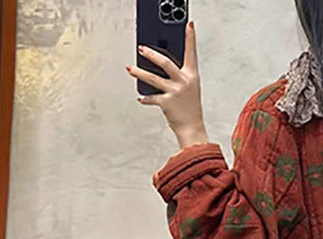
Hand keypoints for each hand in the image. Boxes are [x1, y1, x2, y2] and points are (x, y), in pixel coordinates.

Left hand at [127, 22, 208, 147]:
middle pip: (165, 63)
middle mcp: (184, 82)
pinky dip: (145, 98)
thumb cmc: (190, 108)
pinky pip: (151, 98)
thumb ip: (178, 75)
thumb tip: (160, 65)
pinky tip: (141, 97)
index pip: (191, 53)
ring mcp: (174, 92)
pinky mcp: (166, 103)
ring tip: (130, 69)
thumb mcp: (189, 88)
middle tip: (141, 48)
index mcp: (192, 76)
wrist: (192, 128)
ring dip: (139, 73)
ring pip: (153, 78)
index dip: (190, 39)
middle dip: (151, 54)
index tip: (189, 26)